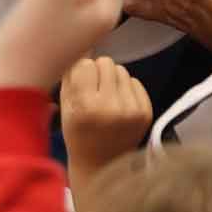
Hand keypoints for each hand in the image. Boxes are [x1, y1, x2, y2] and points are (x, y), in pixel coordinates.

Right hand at [61, 56, 153, 176]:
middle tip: (94, 92)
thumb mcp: (64, 107)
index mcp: (85, 106)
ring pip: (122, 70)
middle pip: (106, 63)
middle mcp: (110, 106)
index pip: (85, 64)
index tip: (80, 85)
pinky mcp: (146, 112)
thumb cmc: (78, 134)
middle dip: (98, 73)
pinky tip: (119, 106)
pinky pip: (135, 81)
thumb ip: (71, 75)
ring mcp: (131, 110)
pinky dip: (127, 89)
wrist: (101, 166)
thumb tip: (83, 44)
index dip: (81, 72)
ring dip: (113, 80)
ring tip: (107, 99)